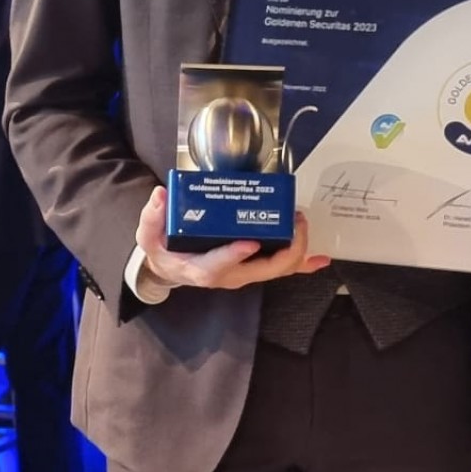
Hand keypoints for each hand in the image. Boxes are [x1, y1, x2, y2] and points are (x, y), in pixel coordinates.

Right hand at [135, 185, 330, 290]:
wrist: (172, 269)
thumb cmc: (164, 252)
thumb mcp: (148, 236)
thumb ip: (152, 218)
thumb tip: (160, 195)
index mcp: (202, 269)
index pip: (219, 266)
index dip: (236, 255)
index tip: (251, 242)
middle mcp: (229, 276)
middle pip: (263, 270)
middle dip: (285, 248)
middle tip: (294, 220)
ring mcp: (244, 273)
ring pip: (277, 269)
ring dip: (296, 250)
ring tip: (303, 223)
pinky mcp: (254, 268)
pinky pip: (282, 270)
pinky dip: (303, 264)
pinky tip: (322, 259)